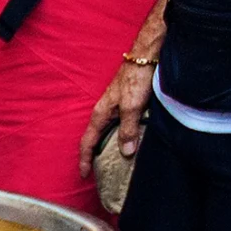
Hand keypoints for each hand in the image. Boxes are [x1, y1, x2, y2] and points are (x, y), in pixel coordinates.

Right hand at [79, 57, 154, 177]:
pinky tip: (129, 139)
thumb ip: (128, 130)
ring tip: (114, 160)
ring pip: (107, 132)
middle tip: (99, 171)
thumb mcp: (132, 107)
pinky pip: (118, 125)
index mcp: (100, 115)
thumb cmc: (136, 77)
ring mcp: (114, 107)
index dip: (84, 160)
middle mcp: (104, 112)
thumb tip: (126, 153)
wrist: (146, 55)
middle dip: (93, 156)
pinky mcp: (125, 103)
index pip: (87, 143)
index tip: (85, 174)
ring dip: (108, 146)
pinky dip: (120, 136)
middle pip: (94, 139)